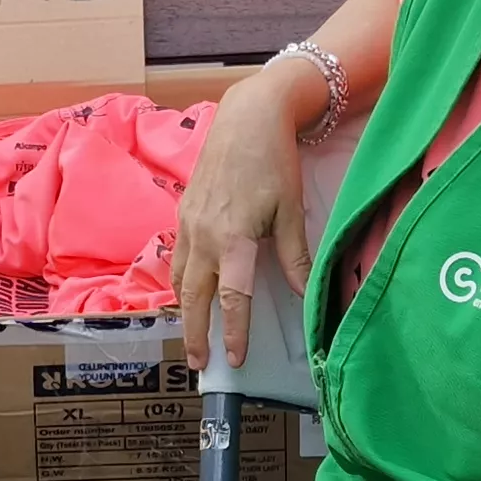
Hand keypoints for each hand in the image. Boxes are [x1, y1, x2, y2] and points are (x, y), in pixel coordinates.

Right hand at [175, 54, 322, 369]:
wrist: (247, 116)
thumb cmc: (274, 160)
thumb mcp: (290, 209)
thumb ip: (294, 255)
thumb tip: (303, 293)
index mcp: (234, 239)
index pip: (233, 298)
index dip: (235, 332)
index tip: (235, 360)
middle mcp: (204, 236)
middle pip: (195, 298)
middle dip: (196, 334)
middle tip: (199, 363)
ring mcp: (188, 224)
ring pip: (180, 279)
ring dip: (185, 311)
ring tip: (191, 335)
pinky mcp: (183, 212)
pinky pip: (176, 257)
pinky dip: (180, 281)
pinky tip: (187, 290)